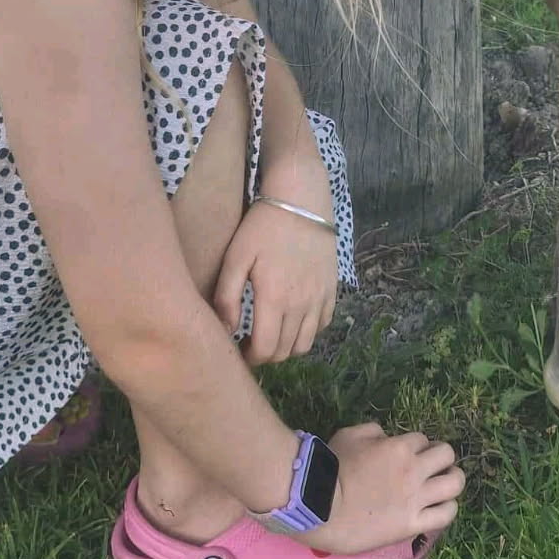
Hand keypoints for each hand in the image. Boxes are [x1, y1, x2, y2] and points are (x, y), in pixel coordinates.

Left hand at [213, 173, 337, 363]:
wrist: (301, 199)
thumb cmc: (263, 225)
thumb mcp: (236, 257)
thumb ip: (227, 297)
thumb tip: (226, 330)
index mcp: (275, 299)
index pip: (266, 350)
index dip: (250, 359)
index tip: (238, 350)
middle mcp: (302, 304)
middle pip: (285, 352)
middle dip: (265, 355)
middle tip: (250, 343)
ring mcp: (320, 297)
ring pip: (306, 343)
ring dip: (287, 347)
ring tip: (271, 333)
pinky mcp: (332, 288)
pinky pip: (323, 324)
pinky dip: (307, 331)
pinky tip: (292, 318)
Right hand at [290, 423, 464, 554]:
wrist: (320, 507)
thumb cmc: (331, 469)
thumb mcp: (350, 435)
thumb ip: (373, 431)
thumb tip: (385, 436)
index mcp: (400, 447)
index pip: (422, 440)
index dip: (416, 446)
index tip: (408, 455)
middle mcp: (414, 470)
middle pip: (447, 455)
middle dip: (442, 458)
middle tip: (432, 467)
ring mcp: (416, 499)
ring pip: (454, 484)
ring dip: (453, 480)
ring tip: (445, 485)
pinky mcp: (413, 524)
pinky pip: (446, 514)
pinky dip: (448, 508)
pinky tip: (440, 507)